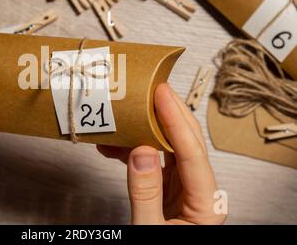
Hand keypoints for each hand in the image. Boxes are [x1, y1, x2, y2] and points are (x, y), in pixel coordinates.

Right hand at [97, 83, 225, 224]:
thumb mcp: (149, 231)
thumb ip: (145, 193)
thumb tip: (142, 152)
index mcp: (205, 204)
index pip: (192, 152)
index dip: (175, 119)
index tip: (161, 94)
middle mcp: (198, 191)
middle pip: (186, 141)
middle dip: (167, 112)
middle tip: (150, 88)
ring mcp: (183, 188)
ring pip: (169, 147)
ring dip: (145, 130)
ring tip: (124, 117)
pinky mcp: (167, 188)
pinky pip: (153, 160)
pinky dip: (133, 149)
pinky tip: (114, 147)